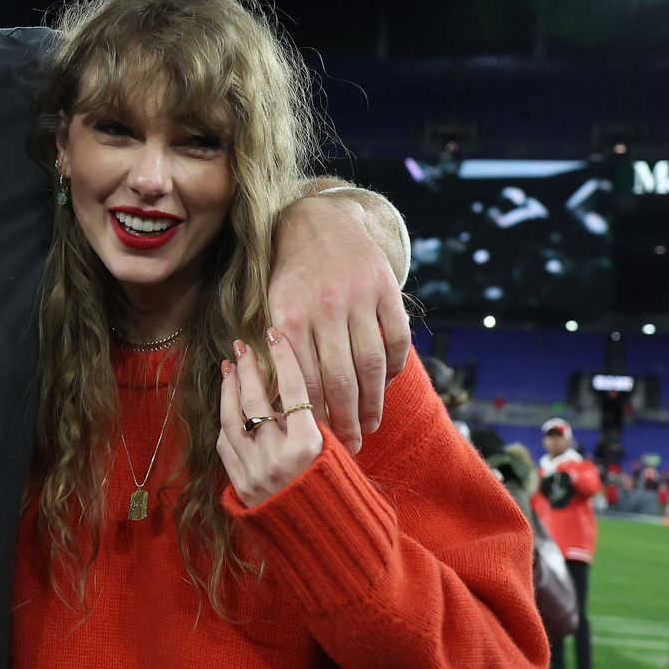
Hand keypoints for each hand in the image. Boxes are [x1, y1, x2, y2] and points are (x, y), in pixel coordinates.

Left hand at [217, 331, 323, 508]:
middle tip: (243, 345)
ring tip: (230, 368)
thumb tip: (297, 389)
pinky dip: (225, 421)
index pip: (293, 389)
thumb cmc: (340, 496)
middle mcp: (278, 456)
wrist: (325, 544)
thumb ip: (317, 424)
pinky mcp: (240, 485)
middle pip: (256, 399)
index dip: (283, 357)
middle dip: (248, 368)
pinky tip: (228, 406)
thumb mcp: (338, 456)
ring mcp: (255, 471)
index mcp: (310, 445)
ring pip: (232, 419)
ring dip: (229, 390)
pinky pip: (225, 445)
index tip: (275, 333)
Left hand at [268, 191, 410, 452]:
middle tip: (350, 447)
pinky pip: (396, 339)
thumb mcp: (272, 307)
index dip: (313, 415)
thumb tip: (278, 406)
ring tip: (370, 425)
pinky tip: (386, 388)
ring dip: (373, 402)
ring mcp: (359, 297)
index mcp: (290, 315)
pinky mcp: (386, 289)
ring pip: (372, 364)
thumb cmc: (289, 275)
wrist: (320, 221)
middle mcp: (325, 307)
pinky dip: (394, 368)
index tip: (317, 443)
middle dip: (346, 419)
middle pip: (341, 379)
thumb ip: (276, 351)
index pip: (304, 379)